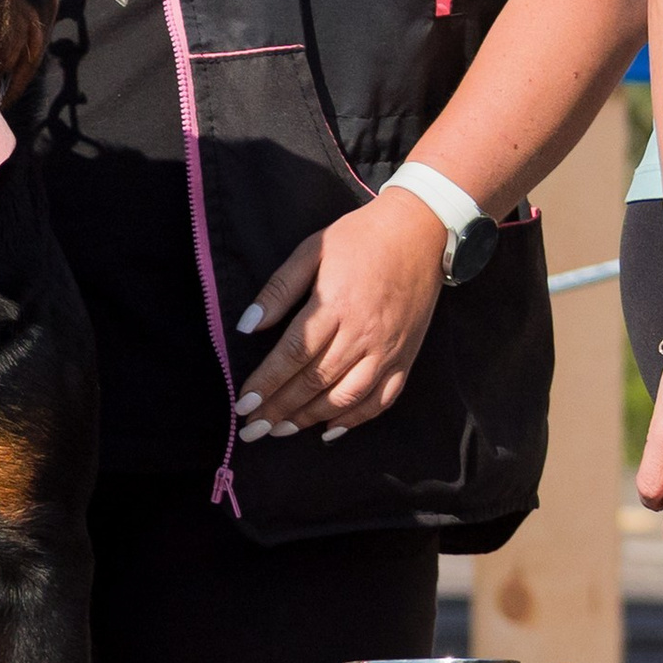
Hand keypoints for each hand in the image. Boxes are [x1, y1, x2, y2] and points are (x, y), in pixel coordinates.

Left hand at [234, 193, 446, 439]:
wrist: (420, 232)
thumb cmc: (360, 238)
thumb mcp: (312, 250)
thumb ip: (279, 289)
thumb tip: (248, 326)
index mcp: (335, 305)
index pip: (292, 355)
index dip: (265, 383)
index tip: (242, 404)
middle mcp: (362, 334)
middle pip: (314, 383)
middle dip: (279, 410)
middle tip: (253, 429)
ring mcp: (387, 350)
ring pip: (345, 398)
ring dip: (310, 419)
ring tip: (282, 431)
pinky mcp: (406, 358)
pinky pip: (381, 400)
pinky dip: (354, 420)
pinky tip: (330, 429)